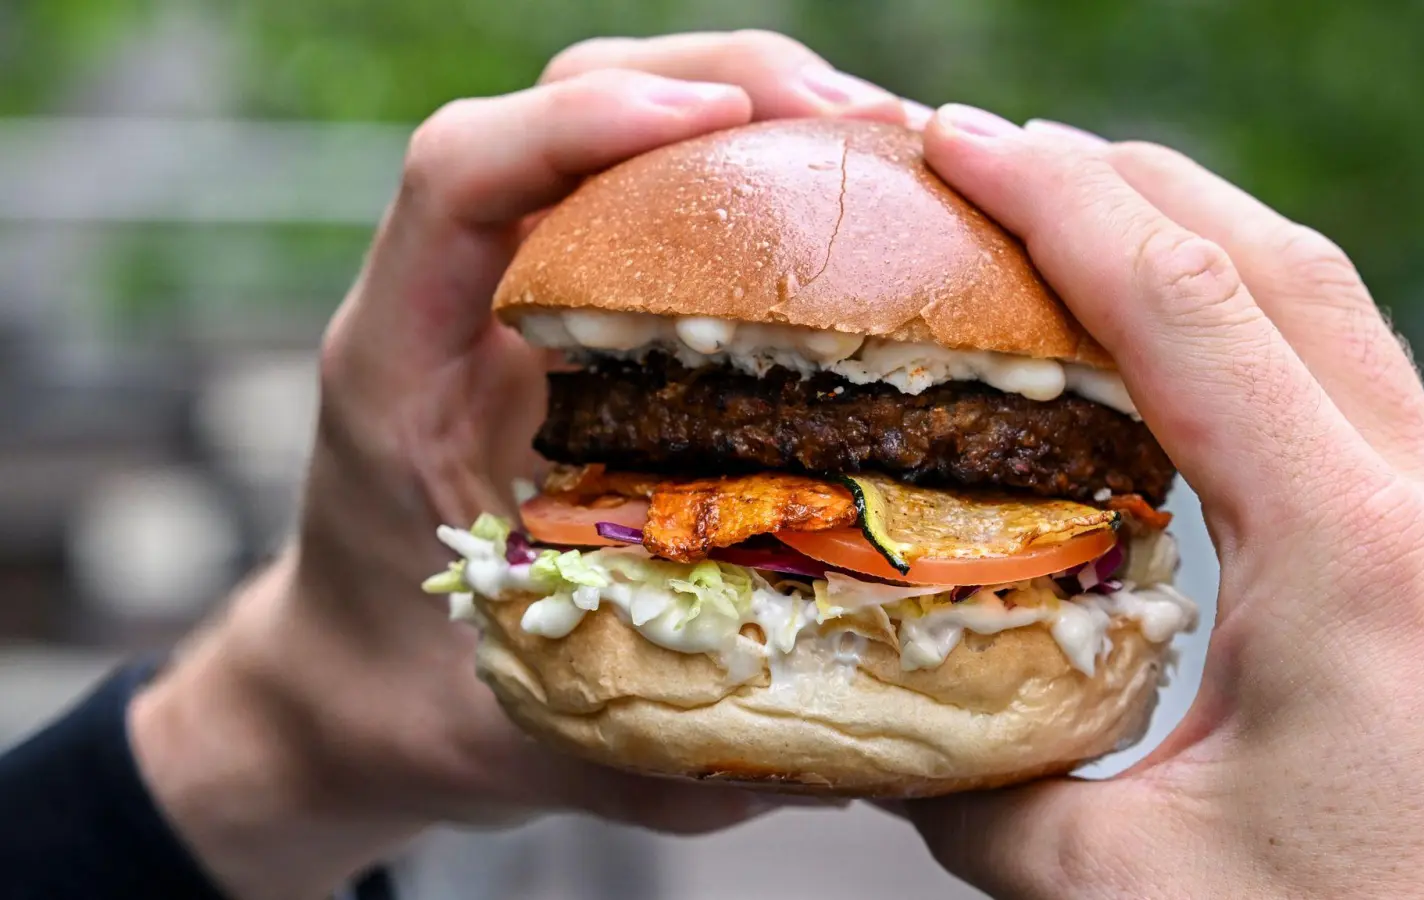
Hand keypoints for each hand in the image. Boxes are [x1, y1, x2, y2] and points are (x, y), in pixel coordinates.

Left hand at [127, 32, 909, 899]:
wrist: (350, 685)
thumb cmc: (422, 701)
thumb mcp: (536, 724)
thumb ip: (667, 736)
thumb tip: (860, 746)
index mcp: (401, 369)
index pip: (457, 178)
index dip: (582, 127)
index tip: (720, 127)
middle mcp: (453, 303)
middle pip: (556, 103)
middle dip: (716, 82)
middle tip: (867, 127)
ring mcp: (512, 294)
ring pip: (611, 123)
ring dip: (748, 103)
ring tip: (884, 147)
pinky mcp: (568, 307)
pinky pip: (650, 190)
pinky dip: (749, 166)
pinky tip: (844, 200)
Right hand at [900, 105, 1423, 897]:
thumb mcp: (1125, 892)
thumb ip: (980, 795)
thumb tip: (881, 737)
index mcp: (1347, 555)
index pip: (1186, 309)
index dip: (1058, 205)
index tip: (957, 145)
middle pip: (1275, 262)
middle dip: (1123, 180)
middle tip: (991, 155)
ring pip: (1327, 306)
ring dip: (1194, 236)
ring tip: (1069, 215)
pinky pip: (1350, 382)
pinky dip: (1246, 321)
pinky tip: (1172, 351)